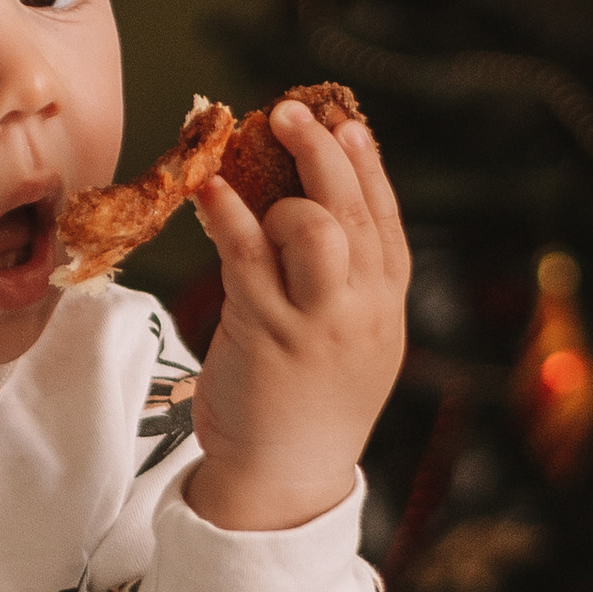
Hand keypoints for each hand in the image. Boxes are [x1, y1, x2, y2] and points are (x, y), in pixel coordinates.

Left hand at [186, 101, 408, 532]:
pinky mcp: (266, 334)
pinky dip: (226, 213)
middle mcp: (361, 308)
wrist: (286, 479)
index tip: (346, 122)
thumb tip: (314, 211)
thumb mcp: (351, 342)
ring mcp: (316, 322)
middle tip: (288, 112)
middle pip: (351, 208)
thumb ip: (346, 283)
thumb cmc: (308, 404)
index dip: (365, 165)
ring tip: (240, 167)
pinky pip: (247, 255)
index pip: (385, 217)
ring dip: (276, 186)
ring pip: (310, 226)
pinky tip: (206, 189)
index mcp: (386, 305)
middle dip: (322, 151)